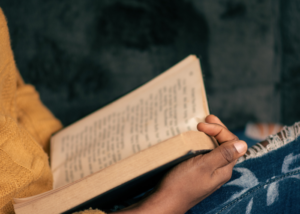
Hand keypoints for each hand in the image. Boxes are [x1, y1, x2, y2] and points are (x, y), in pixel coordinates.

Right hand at [112, 115, 246, 213]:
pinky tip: (195, 139)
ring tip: (201, 125)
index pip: (231, 142)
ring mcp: (209, 171)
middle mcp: (219, 170)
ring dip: (210, 135)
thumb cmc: (181, 184)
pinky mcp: (198, 172)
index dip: (218, 130)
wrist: (165, 200)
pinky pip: (206, 154)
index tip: (202, 125)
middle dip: (217, 129)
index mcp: (224, 169)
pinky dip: (202, 143)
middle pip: (225, 145)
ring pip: (215, 148)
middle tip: (207, 117)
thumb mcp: (203, 166)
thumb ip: (223, 155)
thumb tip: (243, 144)